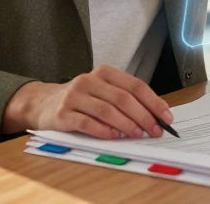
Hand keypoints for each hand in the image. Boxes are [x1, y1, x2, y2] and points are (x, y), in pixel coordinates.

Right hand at [0, 65, 171, 139]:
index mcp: (103, 73)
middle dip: (144, 116)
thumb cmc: (80, 99)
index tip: (166, 117)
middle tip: (155, 130)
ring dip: (127, 125)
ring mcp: (74, 96)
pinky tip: (114, 137)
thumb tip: (154, 116)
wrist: (42, 103)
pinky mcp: (62, 114)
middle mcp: (89, 80)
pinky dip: (103, 131)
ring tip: (138, 134)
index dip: (153, 102)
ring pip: (107, 110)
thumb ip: (124, 99)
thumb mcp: (101, 91)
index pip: (135, 86)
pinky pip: (87, 123)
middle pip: (123, 98)